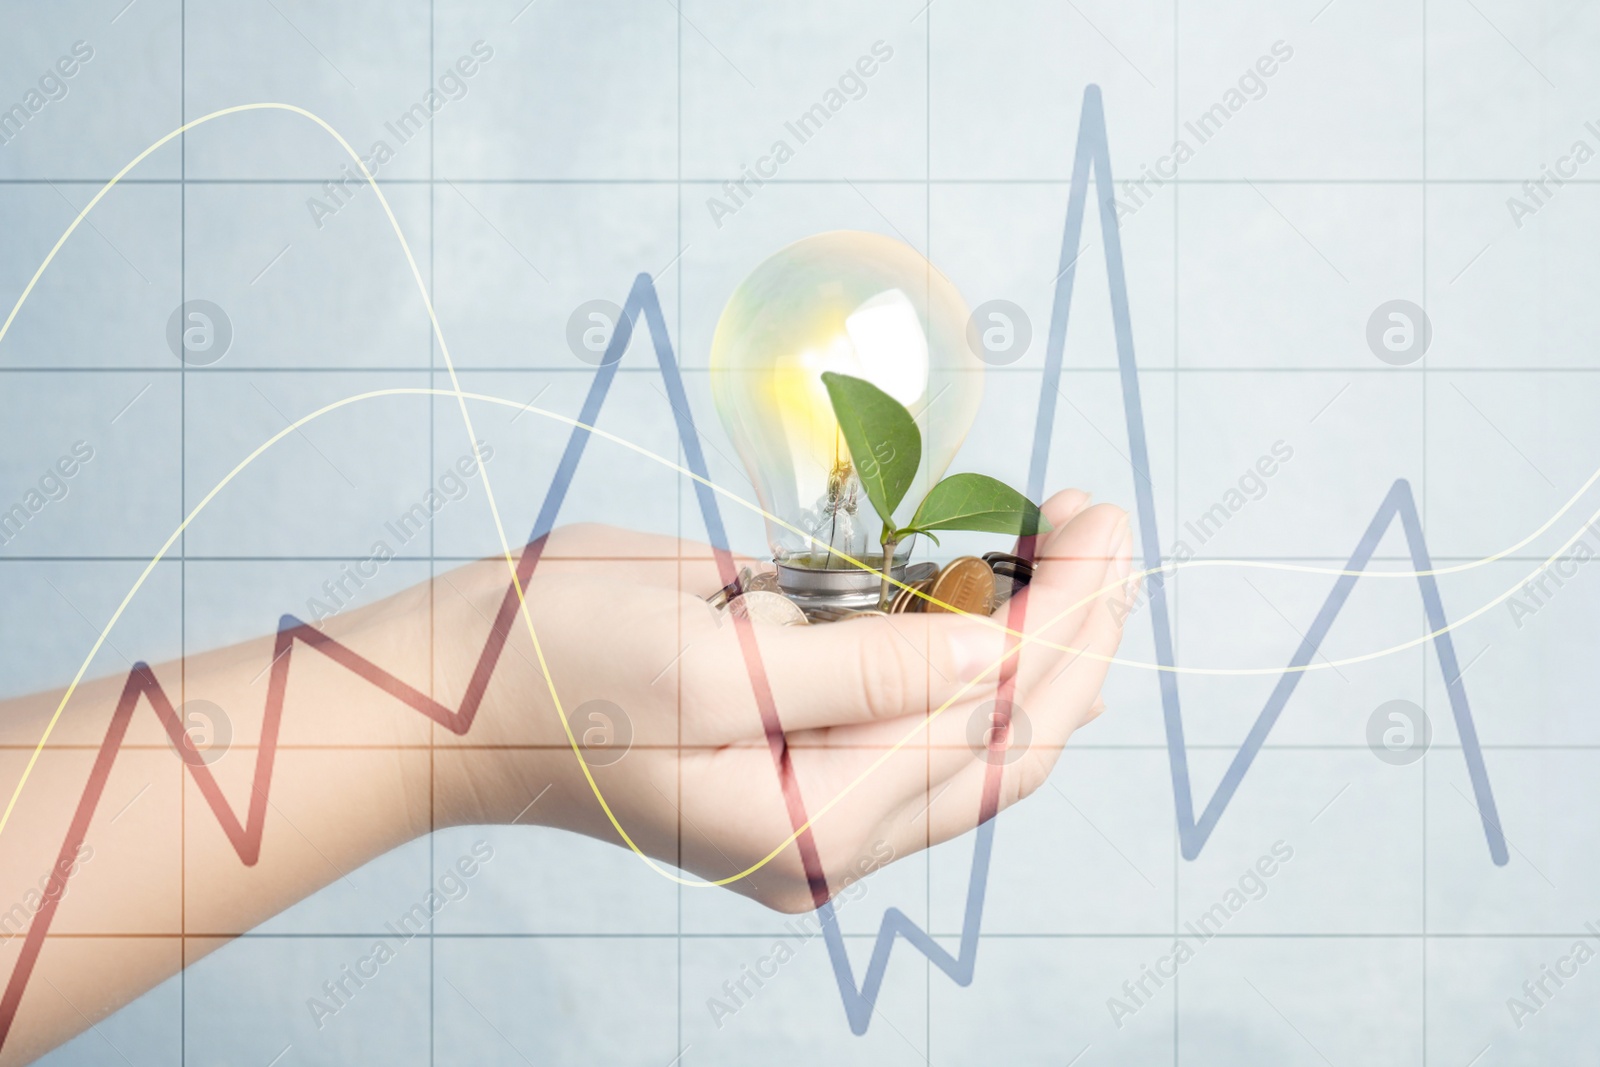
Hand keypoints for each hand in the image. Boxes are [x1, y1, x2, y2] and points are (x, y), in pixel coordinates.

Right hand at [436, 489, 1133, 912]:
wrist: (459, 692)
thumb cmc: (557, 664)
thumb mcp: (708, 656)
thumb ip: (858, 669)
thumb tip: (988, 647)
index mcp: (807, 825)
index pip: (985, 726)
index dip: (1062, 625)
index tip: (1100, 528)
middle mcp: (829, 841)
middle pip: (1002, 745)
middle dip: (1073, 633)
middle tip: (1107, 525)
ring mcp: (818, 817)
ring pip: (976, 745)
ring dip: (1036, 649)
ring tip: (1077, 553)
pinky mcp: (801, 776)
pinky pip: (921, 734)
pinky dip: (973, 667)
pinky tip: (1004, 607)